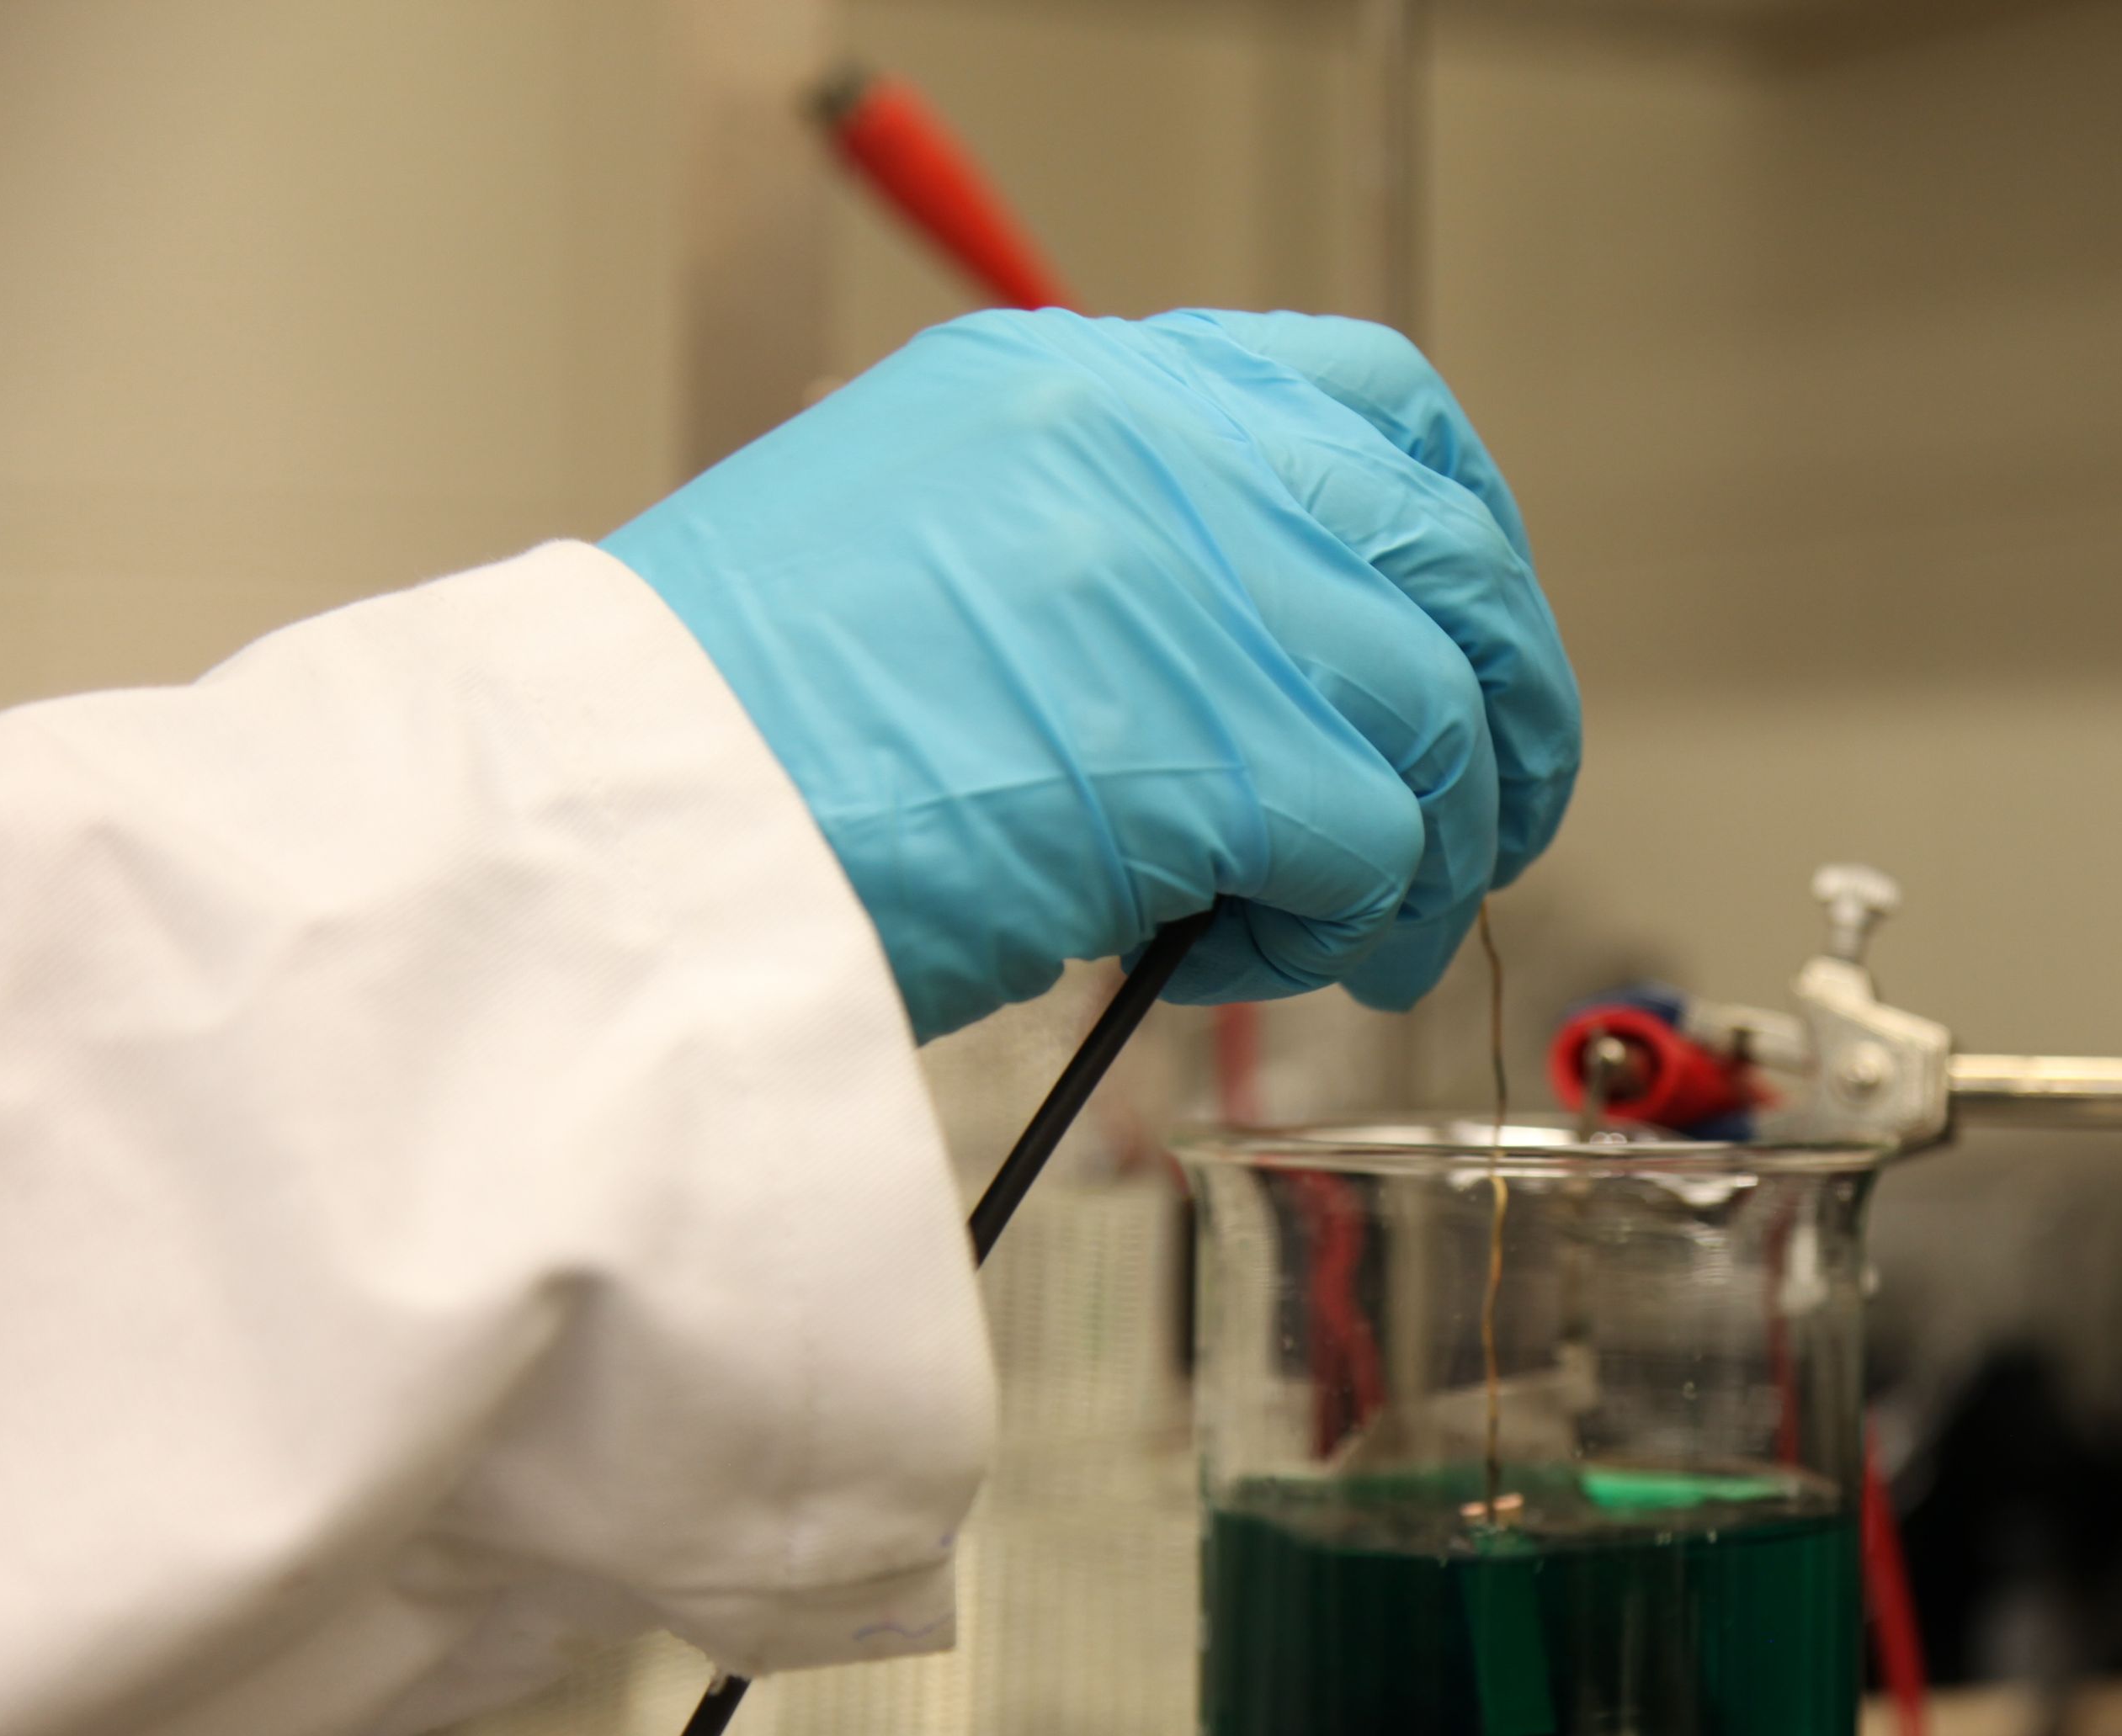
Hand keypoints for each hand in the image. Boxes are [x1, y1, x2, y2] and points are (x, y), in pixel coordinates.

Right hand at [600, 308, 1581, 1039]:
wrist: (620, 832)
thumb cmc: (739, 738)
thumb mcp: (932, 554)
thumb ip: (1119, 562)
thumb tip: (1280, 669)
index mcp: (1084, 385)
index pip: (1368, 401)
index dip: (1454, 534)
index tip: (1467, 642)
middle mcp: (1159, 449)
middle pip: (1450, 559)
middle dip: (1501, 715)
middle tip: (1478, 826)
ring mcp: (1196, 587)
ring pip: (1437, 715)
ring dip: (1416, 855)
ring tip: (1336, 938)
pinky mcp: (1218, 750)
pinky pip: (1383, 845)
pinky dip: (1347, 928)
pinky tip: (1250, 965)